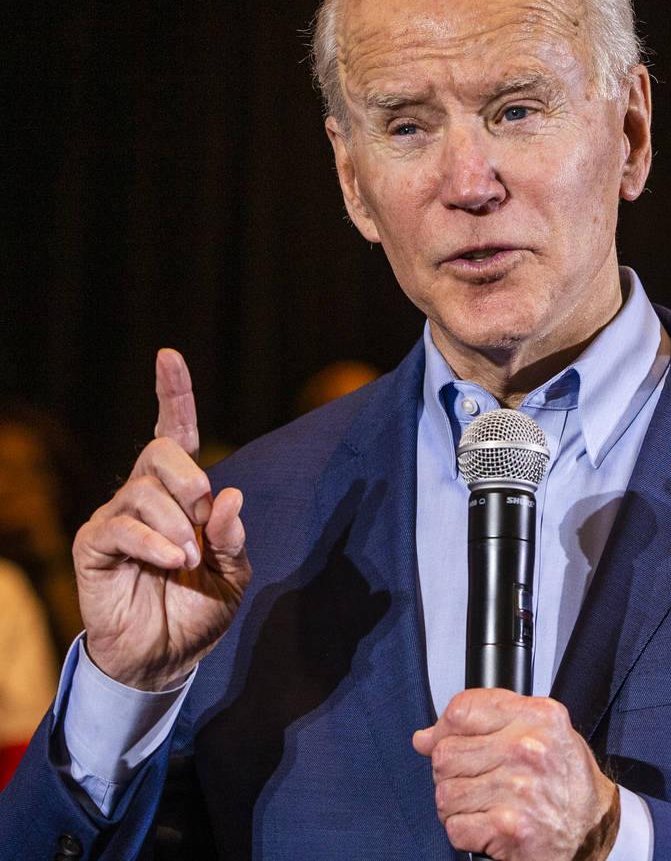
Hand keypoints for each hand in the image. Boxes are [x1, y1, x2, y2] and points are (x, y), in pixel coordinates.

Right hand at [73, 349, 251, 690]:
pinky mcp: (94, 546)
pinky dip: (152, 542)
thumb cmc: (199, 607)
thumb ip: (233, 536)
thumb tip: (229, 496)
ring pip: (143, 490)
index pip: (173, 431)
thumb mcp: (233, 572)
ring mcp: (116, 518)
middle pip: (161, 452)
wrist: (166, 657)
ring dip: (176, 524)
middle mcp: (145, 495)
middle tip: (204, 521)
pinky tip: (170, 562)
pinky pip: (121, 527)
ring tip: (186, 559)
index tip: (168, 356)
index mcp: (181, 493)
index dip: (172, 393)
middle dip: (191, 480)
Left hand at [412, 689, 616, 860]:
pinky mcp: (510, 828)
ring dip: (454, 805)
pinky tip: (485, 825)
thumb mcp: (539, 729)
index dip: (443, 728)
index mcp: (536, 716)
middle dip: (448, 771)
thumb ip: (485, 722)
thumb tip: (425, 737)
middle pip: (446, 753)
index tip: (445, 740)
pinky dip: (463, 831)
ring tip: (479, 804)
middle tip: (470, 779)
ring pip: (445, 793)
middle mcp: (528, 749)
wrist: (595, 827)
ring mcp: (518, 789)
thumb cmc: (566, 777)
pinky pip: (455, 827)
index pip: (461, 709)